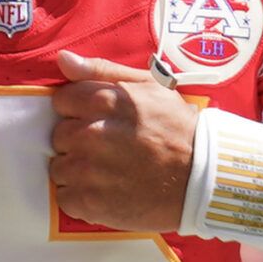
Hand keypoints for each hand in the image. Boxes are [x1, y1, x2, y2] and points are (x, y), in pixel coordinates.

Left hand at [49, 49, 198, 231]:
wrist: (204, 178)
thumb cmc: (178, 129)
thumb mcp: (149, 86)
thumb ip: (101, 70)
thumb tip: (63, 59)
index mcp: (104, 102)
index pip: (62, 101)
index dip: (78, 111)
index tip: (97, 121)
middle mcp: (91, 134)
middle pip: (59, 135)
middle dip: (78, 140)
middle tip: (106, 148)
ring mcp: (89, 170)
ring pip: (59, 167)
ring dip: (77, 170)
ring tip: (107, 171)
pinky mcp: (91, 202)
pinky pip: (65, 197)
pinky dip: (81, 197)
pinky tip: (105, 191)